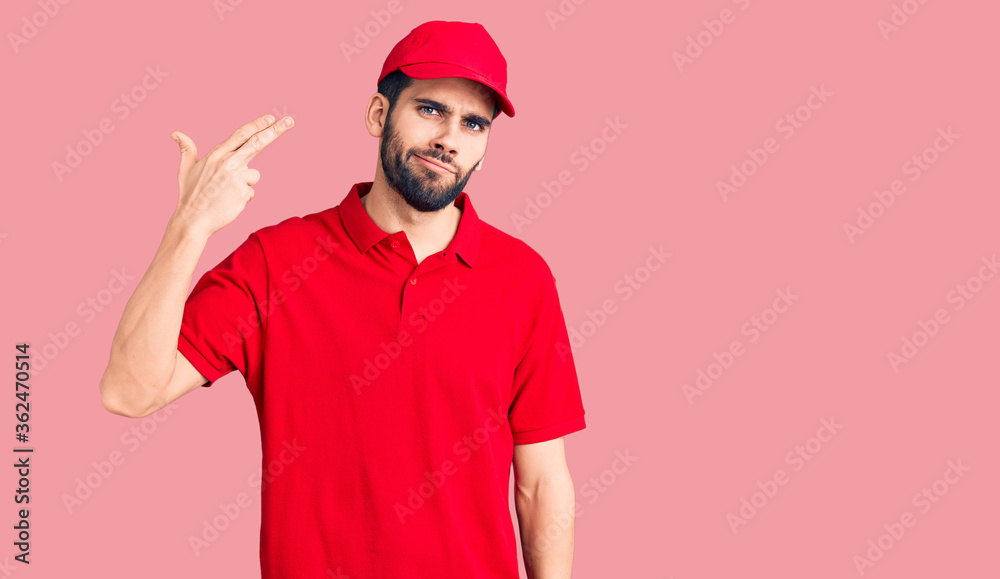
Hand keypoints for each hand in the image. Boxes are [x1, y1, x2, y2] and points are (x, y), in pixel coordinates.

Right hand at [169, 114, 293, 237]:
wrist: (193, 220)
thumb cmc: (190, 195)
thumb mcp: (186, 169)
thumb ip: (187, 149)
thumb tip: (175, 133)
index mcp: (216, 154)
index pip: (241, 135)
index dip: (257, 125)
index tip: (272, 118)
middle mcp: (228, 163)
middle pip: (257, 143)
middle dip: (275, 131)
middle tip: (290, 121)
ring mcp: (237, 178)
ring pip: (254, 175)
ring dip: (245, 184)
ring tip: (226, 193)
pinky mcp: (244, 193)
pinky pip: (251, 192)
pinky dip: (243, 197)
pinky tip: (229, 202)